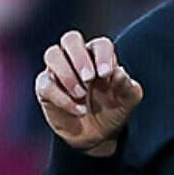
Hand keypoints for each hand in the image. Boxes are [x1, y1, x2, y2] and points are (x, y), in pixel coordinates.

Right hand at [35, 30, 142, 155]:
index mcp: (99, 55)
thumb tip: (120, 73)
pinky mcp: (45, 88)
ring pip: (52, 55)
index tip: (106, 74)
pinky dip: (61, 98)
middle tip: (89, 78)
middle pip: (70, 39)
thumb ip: (128, 87)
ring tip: (81, 95)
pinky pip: (45, 84)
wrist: (97, 134)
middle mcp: (76, 57)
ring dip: (67, 74)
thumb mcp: (126, 101)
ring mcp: (58, 70)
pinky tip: (78, 110)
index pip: (99, 44)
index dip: (102, 55)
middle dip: (79, 58)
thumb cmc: (112, 109)